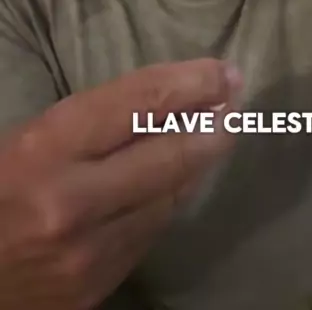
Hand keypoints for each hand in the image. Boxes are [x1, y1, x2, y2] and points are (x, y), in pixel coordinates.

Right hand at [0, 59, 235, 309]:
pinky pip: (150, 232)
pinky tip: (181, 179)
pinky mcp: (97, 288)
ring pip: (169, 197)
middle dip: (215, 123)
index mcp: (45, 150)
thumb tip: (162, 103)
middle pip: (171, 155)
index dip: (191, 83)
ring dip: (199, 161)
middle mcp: (72, 202)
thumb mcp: (26, 139)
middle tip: (237, 98)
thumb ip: (89, 124)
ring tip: (219, 131)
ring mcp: (89, 254)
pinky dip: (169, 199)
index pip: (139, 104)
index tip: (223, 72)